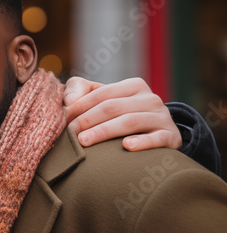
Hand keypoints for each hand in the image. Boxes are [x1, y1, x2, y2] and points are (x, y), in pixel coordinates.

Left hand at [63, 76, 181, 150]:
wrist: (159, 136)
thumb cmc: (121, 116)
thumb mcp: (103, 99)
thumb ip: (81, 90)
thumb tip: (68, 100)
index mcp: (133, 86)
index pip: (101, 94)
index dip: (79, 106)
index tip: (62, 120)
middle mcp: (150, 99)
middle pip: (112, 107)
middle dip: (87, 120)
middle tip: (69, 133)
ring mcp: (162, 117)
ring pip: (130, 121)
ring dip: (104, 131)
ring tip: (84, 141)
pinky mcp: (171, 137)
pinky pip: (156, 139)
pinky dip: (142, 142)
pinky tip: (126, 147)